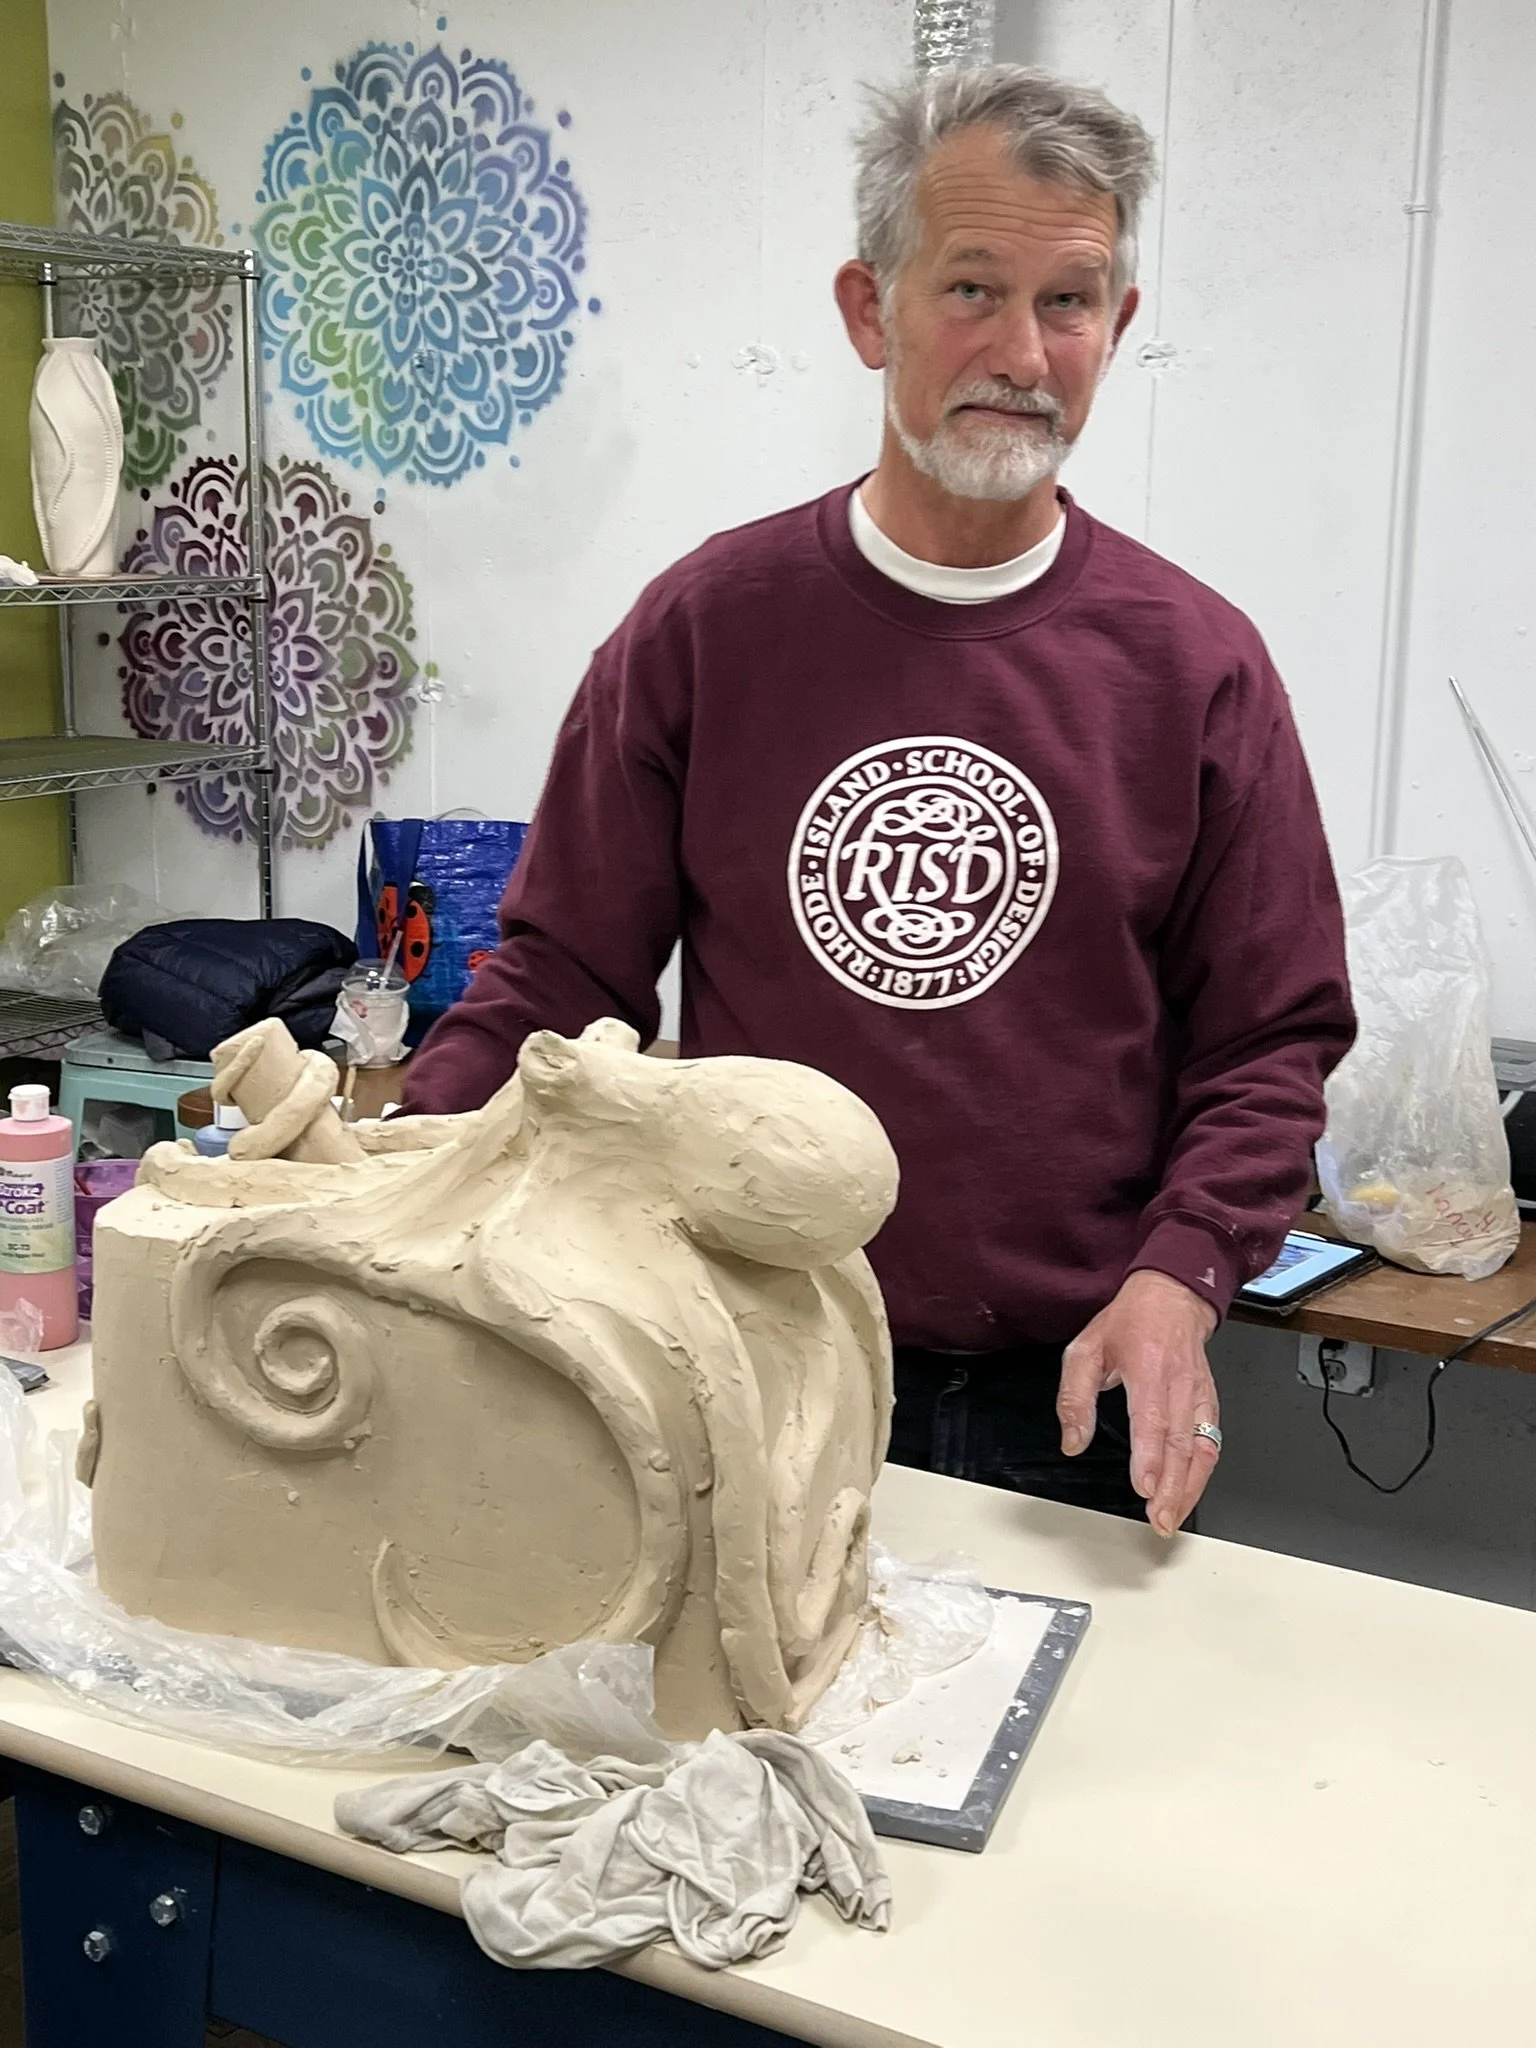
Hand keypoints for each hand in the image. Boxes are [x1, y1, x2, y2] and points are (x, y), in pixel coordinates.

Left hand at [1057, 1270, 1219, 1537]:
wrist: (1172, 1298)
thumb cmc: (1129, 1323)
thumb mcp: (1086, 1349)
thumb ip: (1075, 1397)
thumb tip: (1073, 1441)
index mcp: (1149, 1368)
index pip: (1152, 1419)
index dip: (1150, 1457)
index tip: (1146, 1487)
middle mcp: (1180, 1385)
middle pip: (1182, 1444)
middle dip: (1173, 1487)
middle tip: (1160, 1519)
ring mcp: (1200, 1396)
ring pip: (1203, 1449)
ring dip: (1190, 1487)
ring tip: (1172, 1517)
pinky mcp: (1209, 1404)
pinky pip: (1212, 1443)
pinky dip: (1202, 1473)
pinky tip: (1189, 1494)